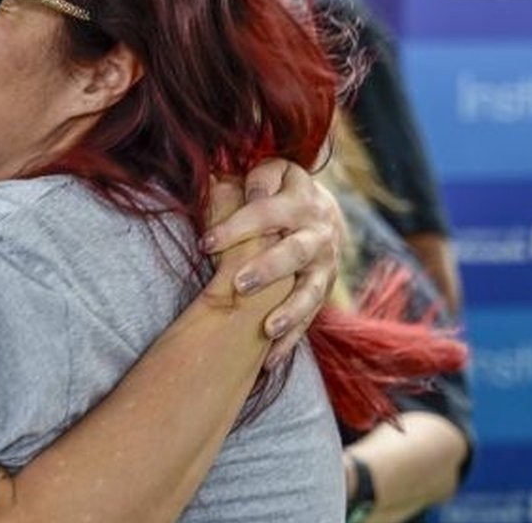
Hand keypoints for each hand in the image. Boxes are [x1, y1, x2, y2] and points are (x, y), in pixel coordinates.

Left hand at [199, 158, 342, 362]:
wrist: (324, 211)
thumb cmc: (282, 190)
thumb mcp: (276, 172)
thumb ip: (260, 177)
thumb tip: (247, 186)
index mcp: (301, 200)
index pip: (268, 211)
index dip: (237, 226)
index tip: (206, 243)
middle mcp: (317, 234)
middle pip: (295, 253)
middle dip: (268, 269)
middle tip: (239, 284)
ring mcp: (325, 266)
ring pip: (310, 292)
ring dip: (289, 312)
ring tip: (265, 329)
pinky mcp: (324, 291)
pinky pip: (310, 320)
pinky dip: (291, 340)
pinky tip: (269, 360)